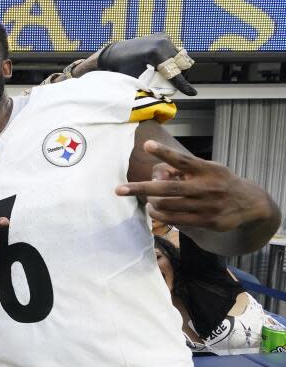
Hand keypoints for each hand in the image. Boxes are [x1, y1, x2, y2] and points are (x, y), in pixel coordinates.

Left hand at [98, 33, 196, 95]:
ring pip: (180, 57)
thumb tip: (164, 99)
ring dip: (177, 68)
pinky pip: (175, 51)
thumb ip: (150, 87)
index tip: (192, 93)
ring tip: (168, 78)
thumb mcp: (135, 79)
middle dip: (180, 77)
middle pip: (181, 63)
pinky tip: (163, 68)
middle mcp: (162, 42)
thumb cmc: (121, 68)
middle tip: (174, 87)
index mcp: (154, 53)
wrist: (114, 52)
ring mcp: (164, 37)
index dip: (182, 85)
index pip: (173, 72)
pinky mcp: (164, 36)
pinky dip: (172, 60)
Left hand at [116, 140, 268, 230]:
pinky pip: (174, 221)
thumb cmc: (219, 182)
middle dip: (139, 189)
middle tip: (119, 190)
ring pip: (166, 207)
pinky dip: (159, 216)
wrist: (249, 203)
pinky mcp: (206, 222)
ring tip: (148, 201)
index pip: (182, 159)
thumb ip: (184, 170)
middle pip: (166, 189)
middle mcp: (206, 187)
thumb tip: (156, 175)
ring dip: (150, 204)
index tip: (147, 144)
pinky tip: (154, 211)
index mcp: (207, 169)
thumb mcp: (208, 169)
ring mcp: (206, 206)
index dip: (164, 152)